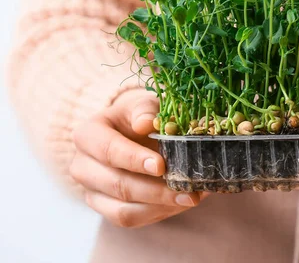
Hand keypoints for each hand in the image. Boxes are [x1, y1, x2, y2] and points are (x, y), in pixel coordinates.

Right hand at [70, 89, 205, 227]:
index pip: (108, 150)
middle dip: (155, 190)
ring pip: (123, 210)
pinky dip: (158, 213)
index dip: (134, 160)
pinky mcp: (105, 208)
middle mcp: (82, 166)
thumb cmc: (140, 116)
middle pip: (117, 185)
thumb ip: (145, 110)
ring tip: (190, 197)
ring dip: (160, 206)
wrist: (134, 131)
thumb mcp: (144, 105)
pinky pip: (130, 219)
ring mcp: (91, 191)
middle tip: (188, 189)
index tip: (161, 166)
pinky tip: (180, 202)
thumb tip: (145, 123)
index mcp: (88, 134)